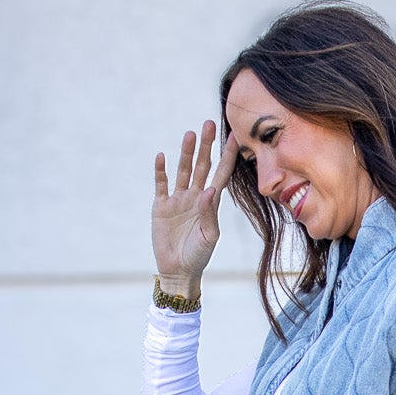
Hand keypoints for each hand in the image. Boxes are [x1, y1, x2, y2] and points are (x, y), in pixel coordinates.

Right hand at [152, 120, 238, 295]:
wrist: (178, 270)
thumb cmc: (199, 255)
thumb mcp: (209, 236)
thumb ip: (209, 213)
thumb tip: (208, 190)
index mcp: (211, 202)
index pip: (221, 173)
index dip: (227, 155)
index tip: (234, 136)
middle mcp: (195, 196)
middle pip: (202, 166)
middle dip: (206, 146)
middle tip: (208, 124)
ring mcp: (178, 200)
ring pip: (183, 170)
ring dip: (186, 153)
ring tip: (189, 134)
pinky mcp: (161, 206)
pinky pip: (161, 184)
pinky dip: (161, 171)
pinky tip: (162, 156)